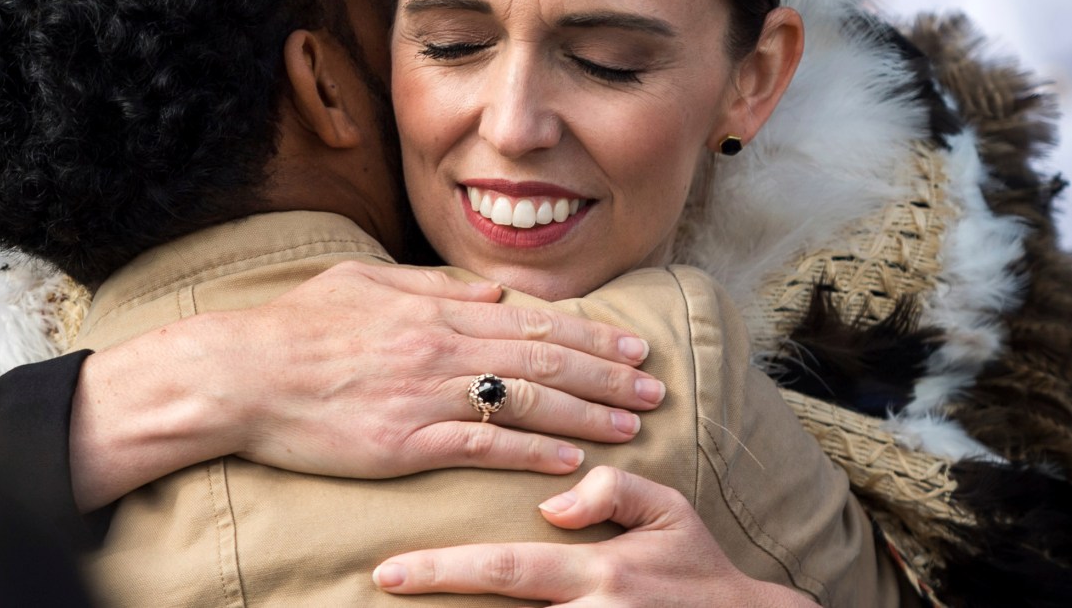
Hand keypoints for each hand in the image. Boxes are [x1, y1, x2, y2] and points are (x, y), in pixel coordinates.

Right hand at [70, 262, 662, 509]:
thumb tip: (491, 291)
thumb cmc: (296, 325)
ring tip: (634, 423)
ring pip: (526, 402)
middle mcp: (441, 348)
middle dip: (607, 374)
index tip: (630, 345)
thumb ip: (431, 284)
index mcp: (434, 310)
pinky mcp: (405, 442)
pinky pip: (482, 446)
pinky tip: (572, 459)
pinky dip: (532, 452)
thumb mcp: (362, 280)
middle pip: (543, 361)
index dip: (588, 336)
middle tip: (654, 385)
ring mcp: (426, 396)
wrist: (241, 373)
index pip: (531, 324)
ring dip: (587, 413)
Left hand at [372, 466, 816, 606]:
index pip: (508, 567)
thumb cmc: (698, 567)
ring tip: (419, 594)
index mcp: (601, 572)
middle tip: (388, 584)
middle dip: (440, 596)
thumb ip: (611, 491)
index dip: (444, 569)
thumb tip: (550, 505)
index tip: (391, 571)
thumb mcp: (669, 511)